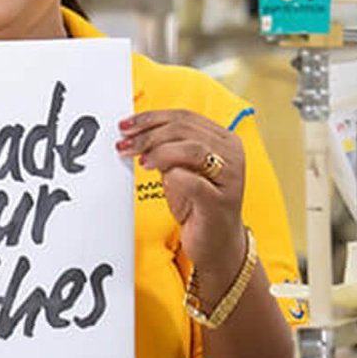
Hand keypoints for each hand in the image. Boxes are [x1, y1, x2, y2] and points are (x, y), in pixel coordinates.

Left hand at [116, 110, 247, 295]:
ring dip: (158, 151)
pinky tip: (159, 177)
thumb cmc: (197, 203)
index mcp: (222, 139)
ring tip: (140, 161)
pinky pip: (193, 180)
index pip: (184, 117)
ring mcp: (229, 177)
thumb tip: (134, 133)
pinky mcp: (220, 201)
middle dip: (148, 134)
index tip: (126, 126)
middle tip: (125, 145)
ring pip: (192, 149)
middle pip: (184, 129)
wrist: (216, 241)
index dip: (151, 118)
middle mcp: (230, 153)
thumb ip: (165, 148)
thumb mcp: (178, 168)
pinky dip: (172, 175)